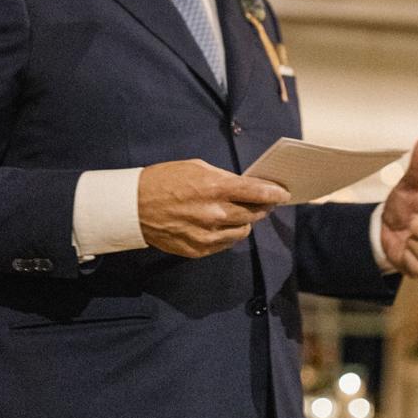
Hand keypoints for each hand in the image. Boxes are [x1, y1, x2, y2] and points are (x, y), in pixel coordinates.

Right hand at [139, 158, 289, 257]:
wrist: (134, 206)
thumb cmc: (164, 180)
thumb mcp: (196, 168)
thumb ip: (223, 178)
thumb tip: (244, 185)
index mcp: (215, 188)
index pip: (256, 192)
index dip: (274, 193)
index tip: (284, 193)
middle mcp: (214, 214)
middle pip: (253, 214)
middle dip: (262, 207)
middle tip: (264, 202)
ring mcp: (207, 235)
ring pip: (242, 232)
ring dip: (245, 222)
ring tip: (240, 213)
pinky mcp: (199, 250)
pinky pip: (225, 244)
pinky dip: (228, 234)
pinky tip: (222, 225)